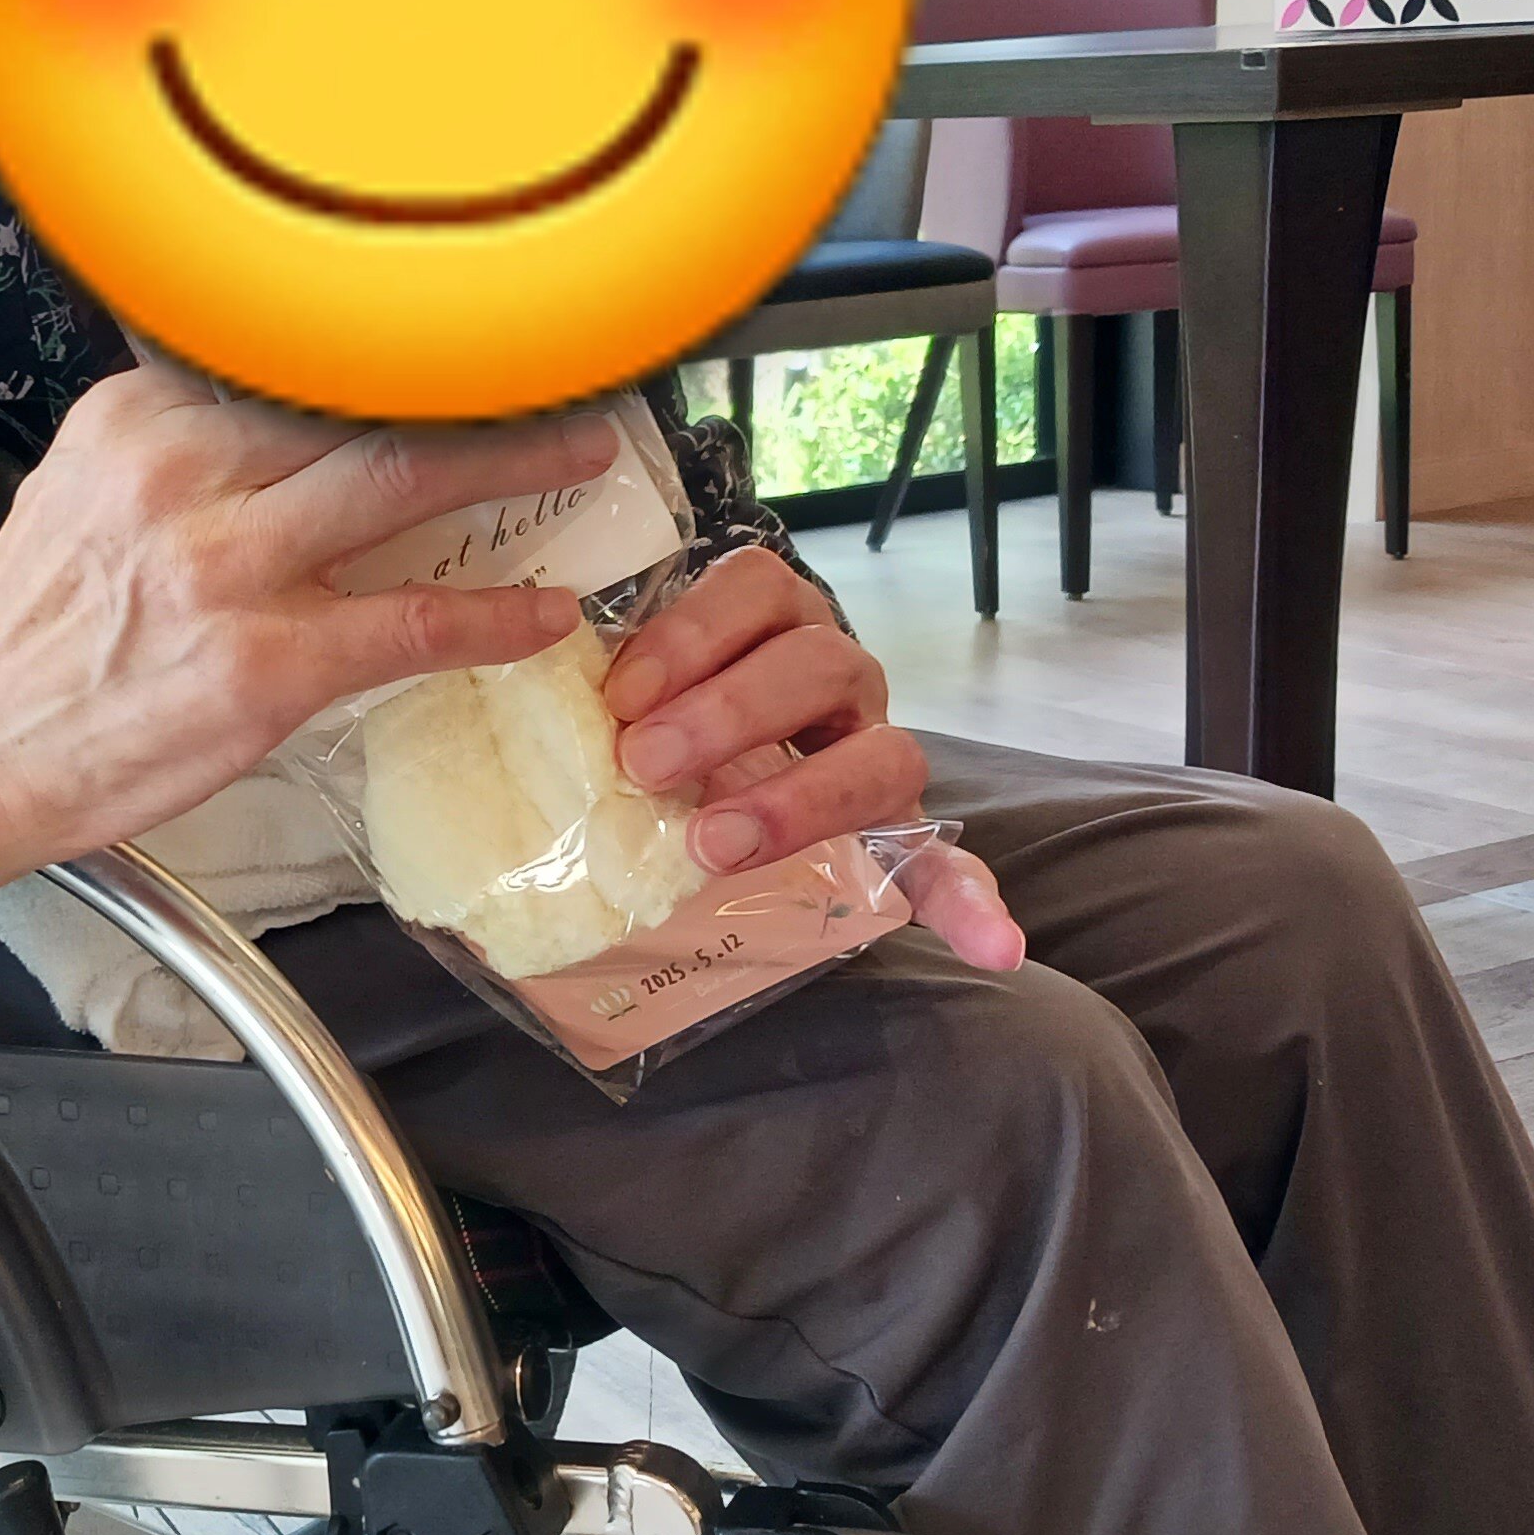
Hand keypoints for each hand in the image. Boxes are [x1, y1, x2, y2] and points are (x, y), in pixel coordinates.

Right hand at [0, 365, 609, 1021]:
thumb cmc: (23, 649)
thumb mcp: (77, 499)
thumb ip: (172, 452)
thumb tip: (279, 430)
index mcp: (135, 420)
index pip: (296, 358)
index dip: (398, 351)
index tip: (462, 342)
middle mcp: (180, 472)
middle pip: (367, 399)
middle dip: (481, 383)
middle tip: (561, 377)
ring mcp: (225, 569)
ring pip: (407, 482)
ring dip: (517, 466)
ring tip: (583, 461)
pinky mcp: (262, 665)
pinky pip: (412, 623)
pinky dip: (493, 618)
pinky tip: (541, 614)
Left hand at [598, 545, 1024, 971]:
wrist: (707, 775)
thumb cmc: (657, 723)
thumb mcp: (632, 692)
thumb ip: (605, 691)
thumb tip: (541, 698)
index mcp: (772, 623)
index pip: (758, 588)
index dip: (693, 633)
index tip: (621, 694)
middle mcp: (836, 676)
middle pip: (817, 665)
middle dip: (728, 713)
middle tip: (645, 763)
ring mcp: (874, 749)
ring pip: (880, 749)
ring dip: (799, 798)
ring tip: (716, 846)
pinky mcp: (899, 830)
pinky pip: (947, 861)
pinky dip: (968, 900)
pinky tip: (992, 946)